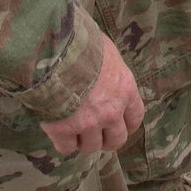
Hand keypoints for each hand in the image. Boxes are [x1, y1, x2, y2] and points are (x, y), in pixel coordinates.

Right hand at [42, 35, 143, 156]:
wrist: (55, 50)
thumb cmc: (82, 42)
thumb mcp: (106, 50)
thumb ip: (109, 67)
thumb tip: (101, 66)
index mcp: (125, 89)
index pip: (135, 117)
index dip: (126, 125)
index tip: (119, 125)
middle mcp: (111, 110)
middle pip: (116, 140)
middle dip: (106, 139)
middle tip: (94, 132)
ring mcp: (88, 123)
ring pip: (90, 147)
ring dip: (82, 140)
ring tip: (71, 126)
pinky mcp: (64, 130)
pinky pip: (66, 148)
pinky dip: (62, 142)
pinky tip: (56, 129)